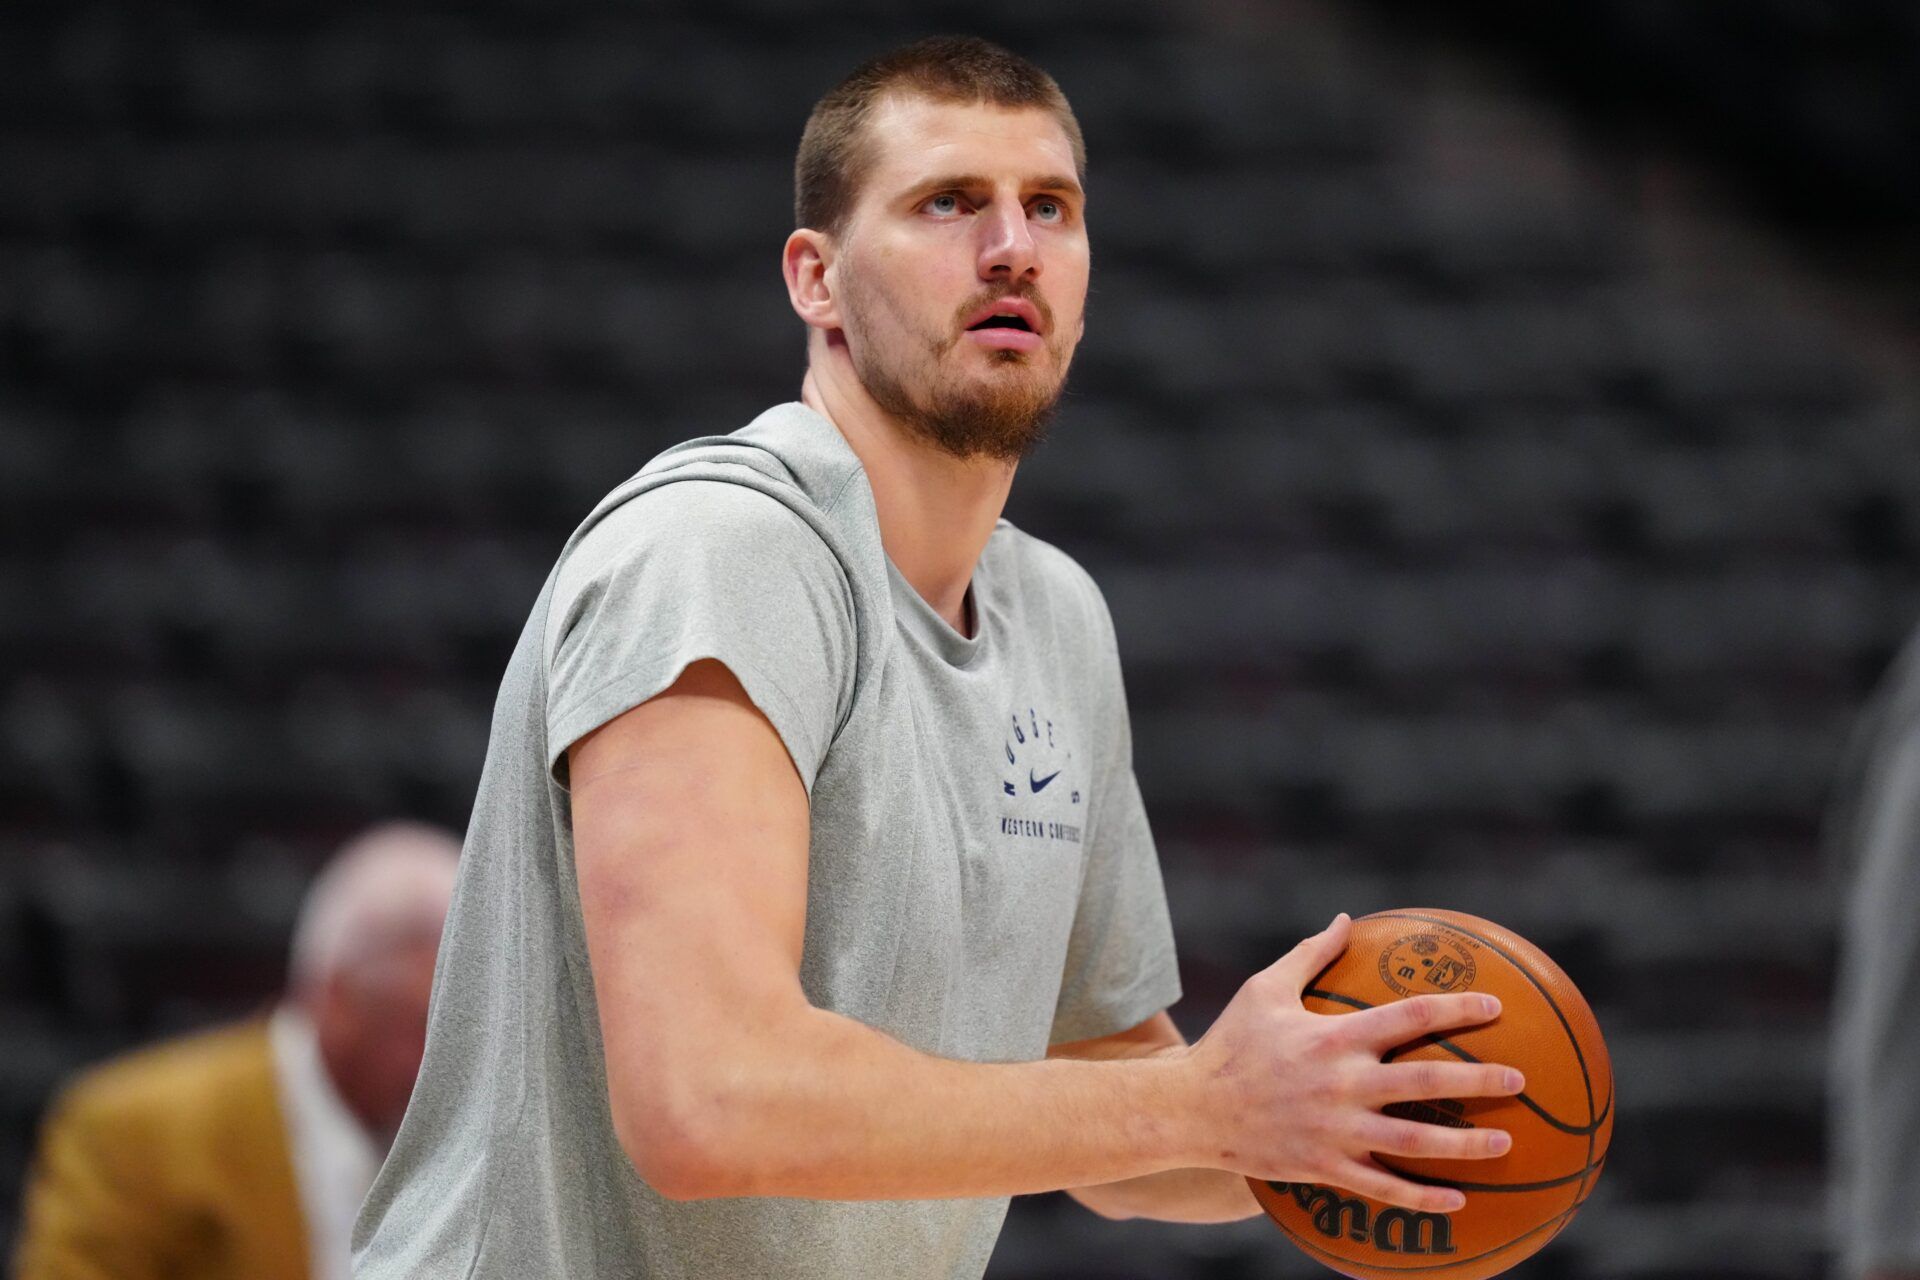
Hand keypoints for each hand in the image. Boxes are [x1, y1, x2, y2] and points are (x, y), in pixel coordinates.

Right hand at [1178, 913, 1523, 1214]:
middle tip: (1519, 1080)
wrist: (1190, 1108)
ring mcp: (1335, 1131)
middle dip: (1478, 1079)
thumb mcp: (1264, 988)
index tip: (1494, 1008)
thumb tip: (1346, 921)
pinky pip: (1381, 1187)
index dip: (1456, 1010)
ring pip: (1413, 1142)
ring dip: (1464, 1145)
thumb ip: (1310, 955)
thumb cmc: (1230, 1043)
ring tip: (1505, 1143)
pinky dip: (1421, 1196)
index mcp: (1334, 1037)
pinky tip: (1458, 1201)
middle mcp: (1342, 1084)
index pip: (1409, 1017)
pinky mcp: (1323, 1167)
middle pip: (1425, 1081)